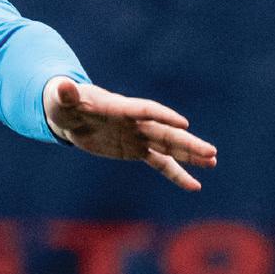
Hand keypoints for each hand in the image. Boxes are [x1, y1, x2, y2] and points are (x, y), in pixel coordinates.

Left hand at [43, 76, 215, 189]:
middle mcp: (135, 123)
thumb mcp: (61, 100)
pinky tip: (195, 186)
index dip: (163, 116)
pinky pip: (160, 164)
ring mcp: (138, 137)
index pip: (145, 111)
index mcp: (121, 108)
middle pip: (166, 132)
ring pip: (169, 147)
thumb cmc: (64, 104)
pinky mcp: (136, 150)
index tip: (183, 124)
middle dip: (187, 143)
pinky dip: (176, 174)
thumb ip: (65, 95)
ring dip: (190, 156)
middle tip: (211, 152)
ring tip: (213, 162)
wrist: (71, 115)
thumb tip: (62, 87)